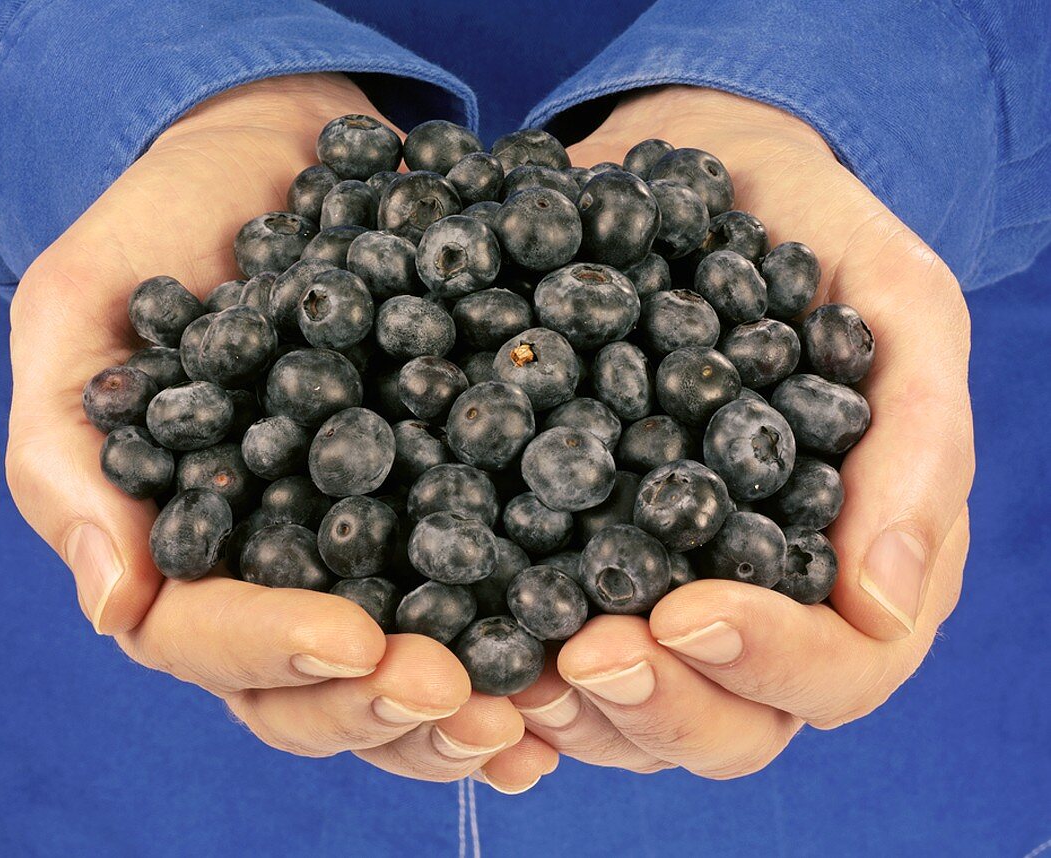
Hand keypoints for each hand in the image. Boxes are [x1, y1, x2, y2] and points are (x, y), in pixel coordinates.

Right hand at [5, 74, 554, 789]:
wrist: (277, 155)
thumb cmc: (163, 228)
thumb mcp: (80, 311)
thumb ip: (69, 449)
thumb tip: (114, 602)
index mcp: (183, 545)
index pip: (207, 638)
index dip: (276, 651)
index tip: (356, 639)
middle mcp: (277, 563)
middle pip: (317, 682)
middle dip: (386, 701)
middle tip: (466, 698)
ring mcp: (366, 536)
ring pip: (403, 659)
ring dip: (465, 698)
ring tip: (531, 713)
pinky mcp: (441, 491)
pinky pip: (485, 572)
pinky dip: (526, 622)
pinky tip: (578, 648)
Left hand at [511, 87, 973, 776]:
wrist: (700, 174)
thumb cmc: (814, 233)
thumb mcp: (898, 299)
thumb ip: (919, 433)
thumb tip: (884, 600)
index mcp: (856, 562)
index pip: (840, 667)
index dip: (769, 661)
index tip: (683, 612)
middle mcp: (762, 599)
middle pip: (731, 726)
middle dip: (659, 705)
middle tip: (584, 657)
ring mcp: (665, 588)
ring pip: (634, 714)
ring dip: (575, 712)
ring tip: (514, 673)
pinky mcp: (580, 557)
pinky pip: (549, 641)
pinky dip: (507, 659)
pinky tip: (458, 634)